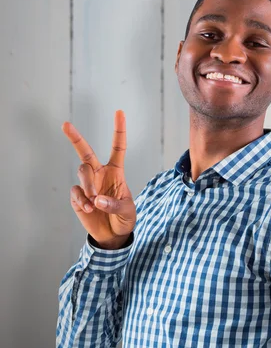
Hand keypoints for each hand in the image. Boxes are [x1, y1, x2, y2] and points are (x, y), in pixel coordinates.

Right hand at [62, 110, 135, 248]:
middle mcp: (99, 173)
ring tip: (94, 203)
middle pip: (85, 151)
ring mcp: (87, 184)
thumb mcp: (127, 211)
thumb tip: (97, 199)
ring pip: (82, 172)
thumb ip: (115, 204)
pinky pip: (76, 192)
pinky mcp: (78, 197)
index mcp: (116, 171)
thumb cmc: (124, 219)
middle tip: (65, 125)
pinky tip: (89, 209)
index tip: (119, 112)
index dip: (119, 130)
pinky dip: (82, 200)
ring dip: (88, 185)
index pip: (117, 147)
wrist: (112, 236)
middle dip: (75, 138)